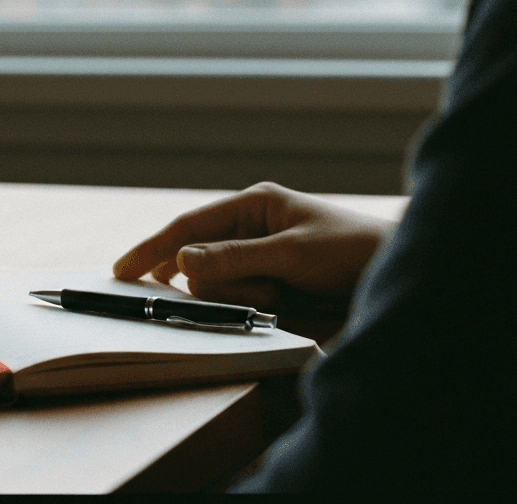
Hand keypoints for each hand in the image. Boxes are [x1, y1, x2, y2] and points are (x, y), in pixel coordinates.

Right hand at [112, 181, 395, 312]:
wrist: (395, 274)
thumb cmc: (351, 250)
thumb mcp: (291, 252)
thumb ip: (235, 258)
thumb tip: (182, 261)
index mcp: (254, 206)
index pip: (189, 225)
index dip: (153, 248)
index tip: (121, 272)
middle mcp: (252, 231)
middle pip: (202, 264)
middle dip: (225, 283)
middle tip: (260, 291)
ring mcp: (261, 263)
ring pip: (222, 289)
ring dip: (250, 299)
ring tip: (289, 296)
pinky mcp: (273, 290)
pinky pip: (243, 304)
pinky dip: (258, 309)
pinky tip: (286, 304)